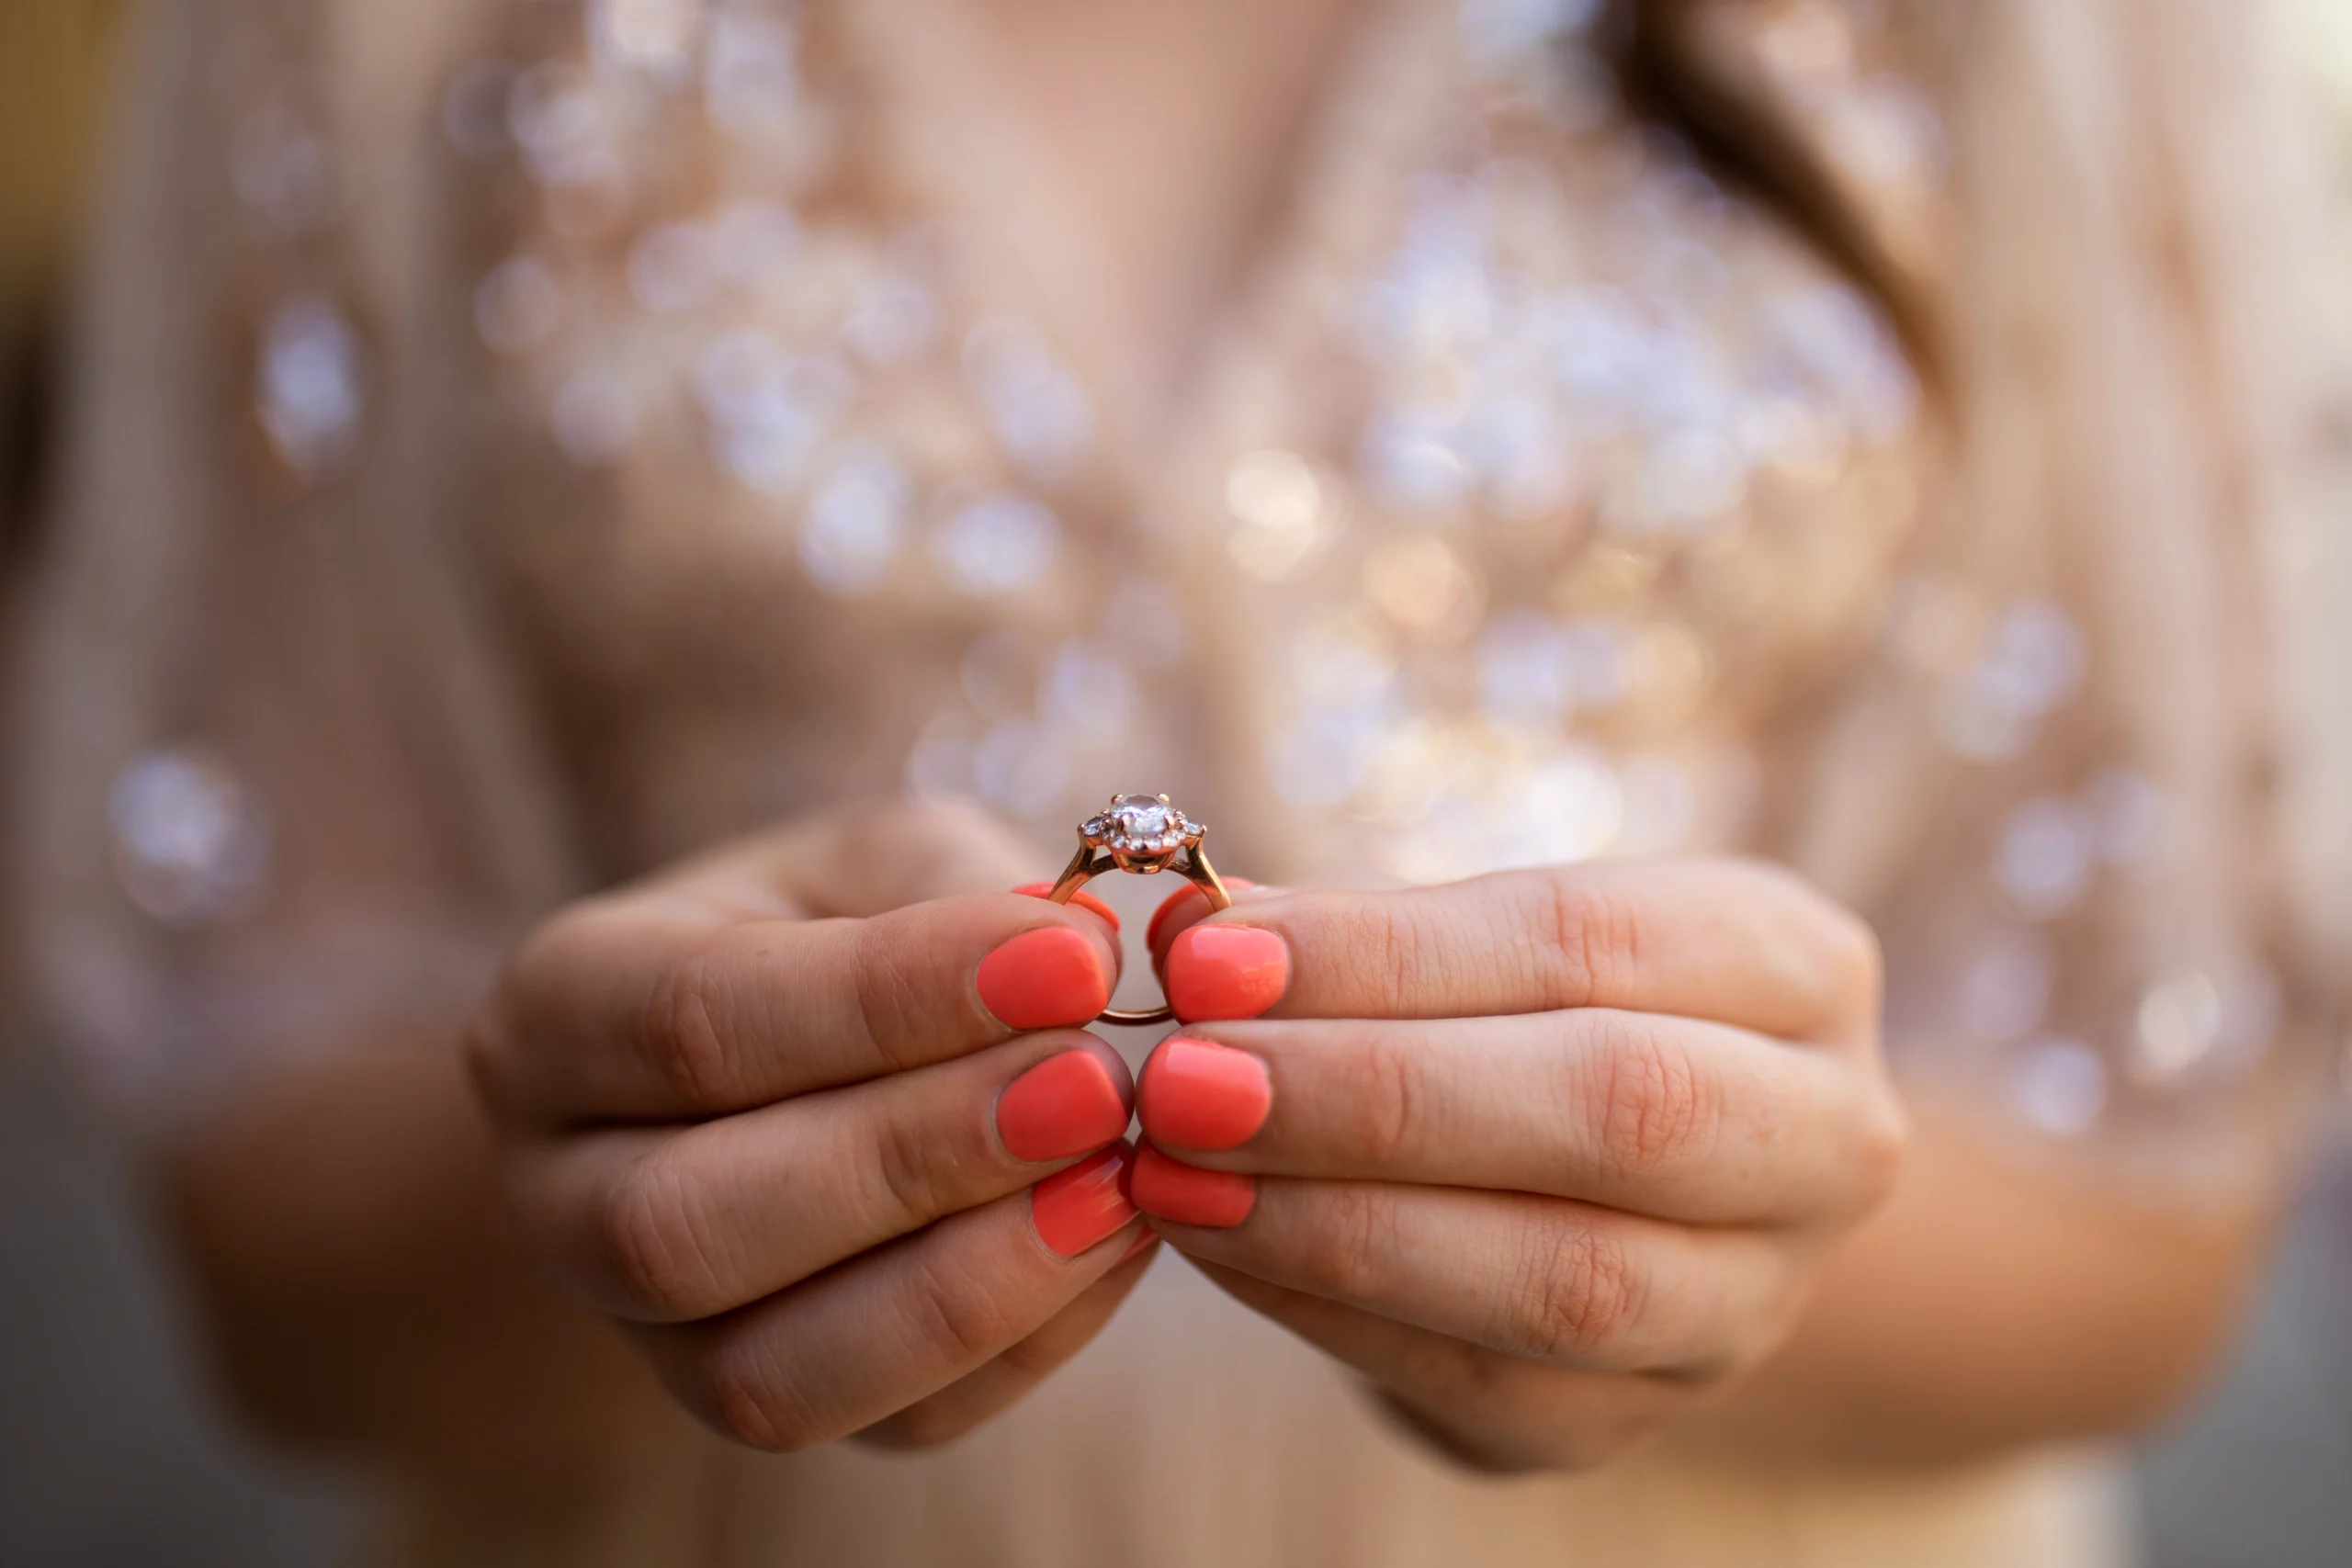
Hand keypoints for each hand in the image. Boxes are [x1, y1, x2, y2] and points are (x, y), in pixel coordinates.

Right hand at [466, 803, 1154, 1451]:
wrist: (803, 1058)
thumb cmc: (839, 929)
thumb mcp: (874, 858)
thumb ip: (953, 892)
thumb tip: (1072, 959)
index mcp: (559, 1012)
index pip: (699, 1017)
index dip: (891, 998)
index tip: (1072, 961)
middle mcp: (557, 1194)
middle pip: (690, 1222)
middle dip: (917, 1157)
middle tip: (1095, 1087)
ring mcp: (644, 1336)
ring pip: (766, 1373)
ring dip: (968, 1281)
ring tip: (1117, 1180)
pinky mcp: (763, 1412)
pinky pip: (887, 1425)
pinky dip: (1020, 1344)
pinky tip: (1115, 1244)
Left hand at [1131, 858, 1906, 1471]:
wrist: (1634, 1190)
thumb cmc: (1532, 1013)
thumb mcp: (1483, 937)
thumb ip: (1356, 932)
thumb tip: (1198, 935)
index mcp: (1796, 967)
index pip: (1589, 940)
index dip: (1387, 953)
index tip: (1208, 954)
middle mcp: (1822, 1139)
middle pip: (1618, 1110)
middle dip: (1371, 1093)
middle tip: (1183, 1077)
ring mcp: (1748, 1302)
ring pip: (1565, 1280)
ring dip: (1335, 1222)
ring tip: (1171, 1167)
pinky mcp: (1632, 1417)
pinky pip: (1473, 1378)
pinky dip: (1319, 1306)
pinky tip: (1210, 1240)